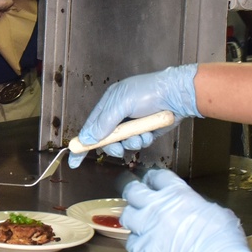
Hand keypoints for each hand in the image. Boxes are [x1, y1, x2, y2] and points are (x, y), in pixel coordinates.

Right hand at [67, 64, 199, 166]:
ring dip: (131, 142)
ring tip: (141, 135)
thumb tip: (88, 139)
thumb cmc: (149, 92)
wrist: (177, 94)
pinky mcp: (146, 130)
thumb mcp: (122, 103)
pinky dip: (143, 140)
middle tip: (118, 149)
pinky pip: (139, 142)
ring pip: (124, 143)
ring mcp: (133, 123)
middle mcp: (119, 114)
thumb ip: (104, 122)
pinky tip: (150, 132)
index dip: (82, 143)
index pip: (90, 126)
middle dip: (112, 145)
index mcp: (109, 104)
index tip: (73, 160)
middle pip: (106, 139)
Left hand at [121, 169, 251, 251]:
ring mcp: (147, 229)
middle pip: (133, 191)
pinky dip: (136, 242)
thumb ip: (199, 206)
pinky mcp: (143, 251)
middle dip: (134, 192)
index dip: (153, 178)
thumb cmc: (223, 242)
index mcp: (177, 194)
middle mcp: (157, 208)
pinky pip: (131, 242)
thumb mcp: (217, 213)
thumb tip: (197, 209)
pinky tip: (143, 244)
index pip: (157, 177)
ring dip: (132, 217)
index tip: (152, 181)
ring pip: (127, 216)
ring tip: (137, 221)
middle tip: (136, 196)